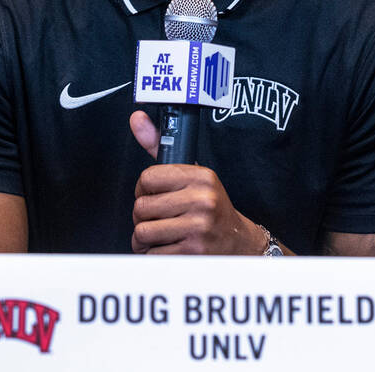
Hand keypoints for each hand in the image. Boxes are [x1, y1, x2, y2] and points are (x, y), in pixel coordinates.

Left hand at [129, 110, 267, 254]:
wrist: (238, 242)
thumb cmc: (209, 207)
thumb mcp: (192, 175)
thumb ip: (160, 146)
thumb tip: (136, 118)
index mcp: (201, 176)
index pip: (147, 178)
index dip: (143, 190)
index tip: (153, 196)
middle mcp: (203, 199)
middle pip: (141, 207)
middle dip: (142, 218)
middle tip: (158, 219)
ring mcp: (199, 226)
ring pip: (142, 232)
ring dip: (144, 240)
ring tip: (160, 236)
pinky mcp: (194, 252)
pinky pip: (152, 254)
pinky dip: (152, 256)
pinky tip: (167, 249)